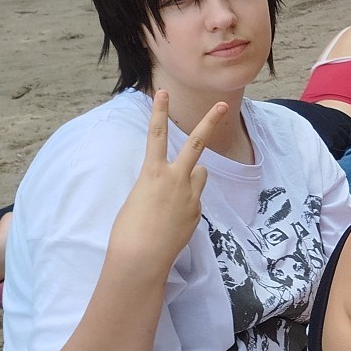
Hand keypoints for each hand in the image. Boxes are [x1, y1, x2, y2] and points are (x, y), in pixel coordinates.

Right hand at [107, 91, 222, 282]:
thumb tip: (178, 181)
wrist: (141, 258)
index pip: (155, 135)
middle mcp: (175, 179)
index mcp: (152, 173)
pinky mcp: (197, 211)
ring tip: (172, 197)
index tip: (162, 92)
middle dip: (210, 122)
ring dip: (192, 176)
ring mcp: (190, 195)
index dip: (158, 112)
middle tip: (222, 104)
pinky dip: (187, 202)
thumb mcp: (139, 197)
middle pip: (196, 143)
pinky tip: (172, 220)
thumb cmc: (128, 229)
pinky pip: (195, 198)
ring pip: (199, 173)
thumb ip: (160, 183)